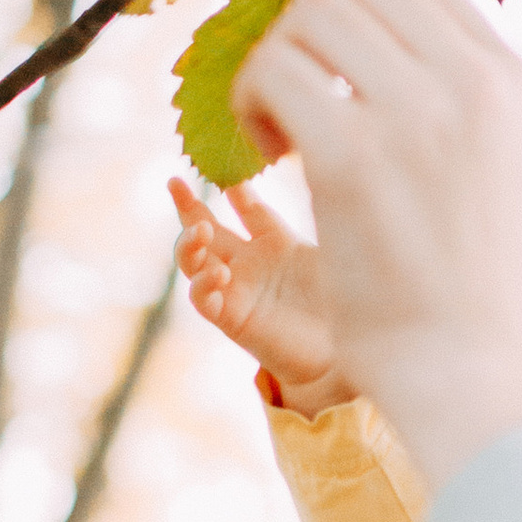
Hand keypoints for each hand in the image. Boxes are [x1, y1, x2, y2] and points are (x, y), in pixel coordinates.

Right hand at [167, 177, 353, 413]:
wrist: (346, 354)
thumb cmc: (344, 303)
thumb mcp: (329, 253)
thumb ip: (316, 221)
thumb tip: (316, 176)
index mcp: (275, 244)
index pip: (246, 208)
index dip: (235, 188)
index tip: (226, 167)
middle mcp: (250, 265)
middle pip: (206, 231)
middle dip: (188, 207)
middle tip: (175, 183)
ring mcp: (238, 291)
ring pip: (194, 263)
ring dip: (189, 245)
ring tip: (201, 231)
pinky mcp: (233, 319)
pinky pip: (203, 300)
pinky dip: (203, 285)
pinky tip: (217, 275)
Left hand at [232, 0, 521, 490]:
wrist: (464, 362)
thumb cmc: (462, 271)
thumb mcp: (486, 156)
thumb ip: (444, 83)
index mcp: (514, 78)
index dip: (353, 9)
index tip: (334, 71)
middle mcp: (475, 82)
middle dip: (308, 36)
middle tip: (297, 104)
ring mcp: (417, 114)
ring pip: (308, 19)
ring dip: (274, 66)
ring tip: (280, 134)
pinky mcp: (352, 154)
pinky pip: (273, 72)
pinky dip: (250, 105)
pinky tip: (270, 157)